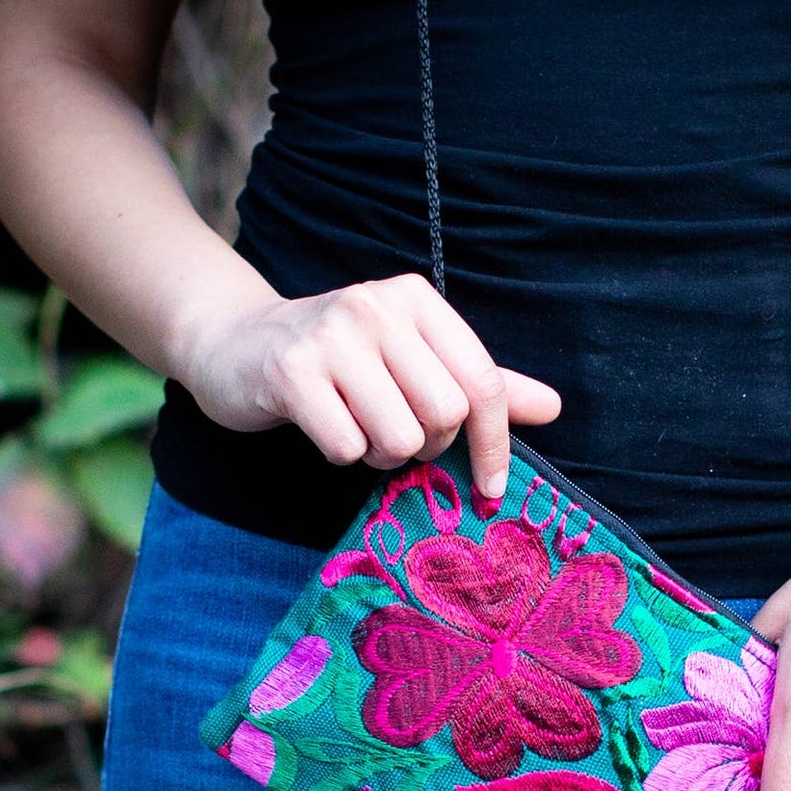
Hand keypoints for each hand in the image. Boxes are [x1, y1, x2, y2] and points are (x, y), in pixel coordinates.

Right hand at [177, 272, 562, 498]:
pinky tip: (323, 428)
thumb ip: (480, 385)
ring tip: (356, 428)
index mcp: (417, 300)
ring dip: (380, 455)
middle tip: (393, 435)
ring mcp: (331, 335)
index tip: (491, 489)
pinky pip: (347, 446)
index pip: (484, 382)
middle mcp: (377, 307)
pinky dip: (340, 454)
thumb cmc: (340, 363)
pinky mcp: (291, 371)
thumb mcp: (414, 361)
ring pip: (399, 437)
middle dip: (425, 446)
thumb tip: (554, 407)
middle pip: (445, 415)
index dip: (496, 444)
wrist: (235, 345)